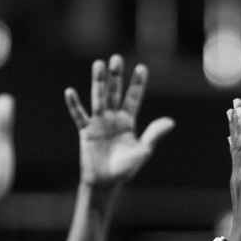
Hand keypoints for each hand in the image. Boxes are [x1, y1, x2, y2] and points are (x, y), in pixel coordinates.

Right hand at [64, 55, 173, 186]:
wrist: (106, 182)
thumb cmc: (125, 169)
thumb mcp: (143, 151)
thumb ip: (154, 135)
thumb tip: (171, 121)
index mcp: (128, 121)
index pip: (133, 98)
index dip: (137, 84)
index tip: (142, 68)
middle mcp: (113, 118)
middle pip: (115, 93)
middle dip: (116, 76)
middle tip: (116, 58)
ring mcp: (98, 123)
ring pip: (99, 98)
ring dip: (98, 82)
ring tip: (98, 64)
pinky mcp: (86, 132)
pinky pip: (79, 116)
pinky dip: (74, 104)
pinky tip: (70, 91)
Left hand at [225, 98, 240, 240]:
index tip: (239, 106)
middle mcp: (239, 175)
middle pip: (237, 143)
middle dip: (237, 122)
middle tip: (235, 103)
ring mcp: (238, 180)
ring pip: (235, 149)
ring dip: (235, 130)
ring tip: (232, 115)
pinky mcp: (240, 186)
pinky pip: (237, 158)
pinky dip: (235, 145)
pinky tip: (232, 142)